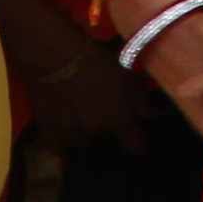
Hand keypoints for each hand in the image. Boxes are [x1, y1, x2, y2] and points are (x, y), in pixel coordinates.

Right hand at [15, 41, 153, 141]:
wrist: (52, 53)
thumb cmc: (94, 58)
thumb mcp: (126, 71)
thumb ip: (140, 98)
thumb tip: (154, 116)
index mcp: (120, 119)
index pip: (136, 146)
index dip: (134, 138)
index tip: (130, 130)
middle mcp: (98, 132)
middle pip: (106, 138)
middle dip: (104, 126)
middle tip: (97, 105)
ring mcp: (72, 135)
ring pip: (81, 143)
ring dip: (82, 132)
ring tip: (75, 112)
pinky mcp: (48, 131)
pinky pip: (57, 148)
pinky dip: (60, 141)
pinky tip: (60, 127)